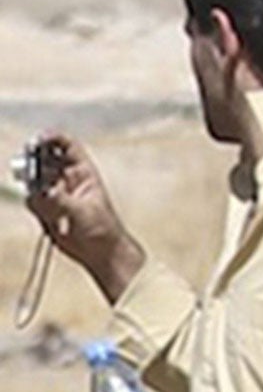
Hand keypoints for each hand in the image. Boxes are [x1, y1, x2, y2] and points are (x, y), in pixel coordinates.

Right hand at [23, 133, 145, 301]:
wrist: (101, 253)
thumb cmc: (103, 229)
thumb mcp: (84, 211)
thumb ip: (60, 200)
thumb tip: (42, 192)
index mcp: (83, 172)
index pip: (66, 146)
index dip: (52, 138)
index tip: (38, 139)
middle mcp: (67, 179)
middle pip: (43, 159)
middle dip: (34, 163)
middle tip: (30, 171)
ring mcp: (55, 192)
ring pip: (34, 180)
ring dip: (35, 189)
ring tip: (48, 205)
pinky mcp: (46, 207)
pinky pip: (32, 200)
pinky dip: (36, 207)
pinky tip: (52, 219)